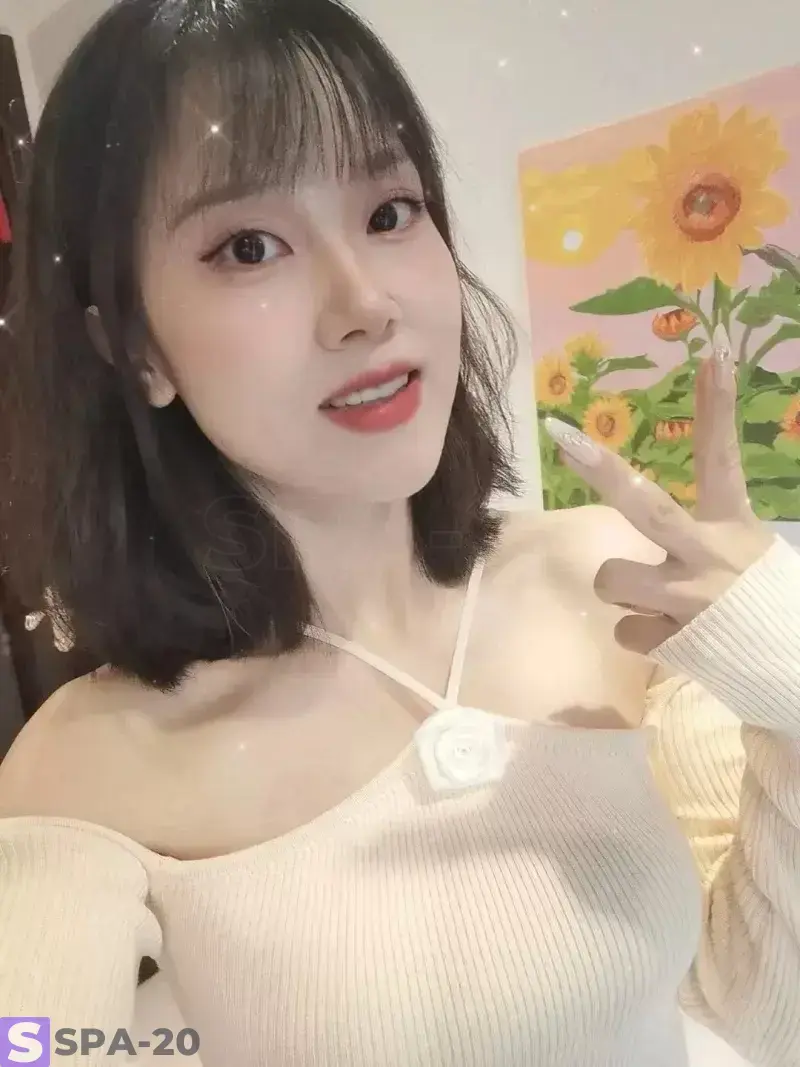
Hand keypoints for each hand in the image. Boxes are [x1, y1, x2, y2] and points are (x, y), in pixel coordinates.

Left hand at [543, 326, 775, 654]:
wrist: (795, 668)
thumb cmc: (766, 604)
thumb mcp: (750, 550)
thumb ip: (710, 529)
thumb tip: (672, 522)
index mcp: (734, 528)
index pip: (722, 460)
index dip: (717, 409)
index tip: (711, 355)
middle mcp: (707, 557)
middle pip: (648, 508)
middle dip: (605, 472)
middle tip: (567, 440)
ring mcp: (686, 600)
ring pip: (611, 579)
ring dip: (623, 589)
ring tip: (658, 601)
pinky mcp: (671, 642)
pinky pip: (624, 630)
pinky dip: (641, 634)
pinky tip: (671, 637)